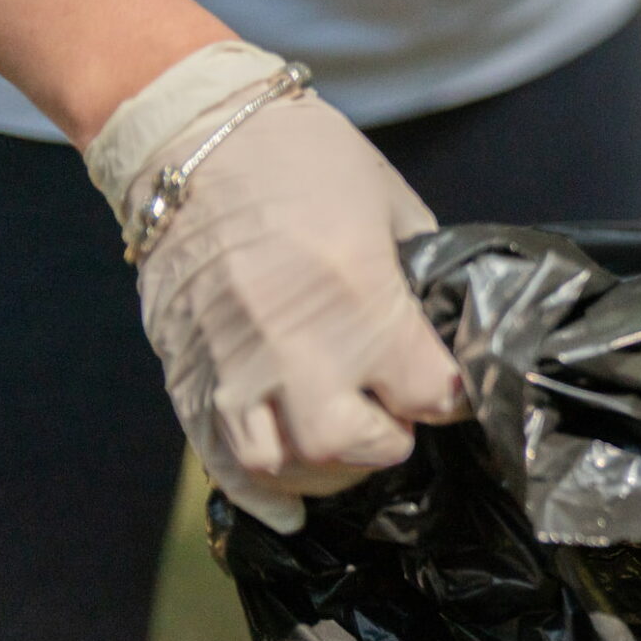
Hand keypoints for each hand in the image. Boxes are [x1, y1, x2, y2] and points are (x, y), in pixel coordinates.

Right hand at [85, 45, 464, 532]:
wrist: (192, 138)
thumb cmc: (305, 159)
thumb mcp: (392, 204)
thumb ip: (419, 276)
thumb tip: (442, 325)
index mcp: (362, 301)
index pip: (432, 395)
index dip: (451, 395)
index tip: (450, 385)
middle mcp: (297, 349)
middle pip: (359, 448)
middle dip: (391, 439)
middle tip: (393, 410)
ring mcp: (236, 370)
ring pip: (289, 467)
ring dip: (330, 466)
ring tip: (344, 437)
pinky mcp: (189, 377)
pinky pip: (224, 462)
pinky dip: (262, 494)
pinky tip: (292, 502)